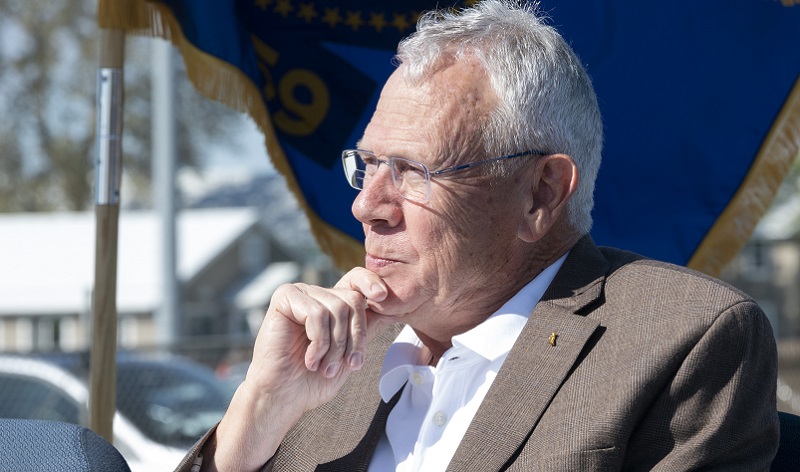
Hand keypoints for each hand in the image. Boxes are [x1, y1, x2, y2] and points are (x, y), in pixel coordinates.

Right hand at [206, 268, 388, 470]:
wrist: (283, 398)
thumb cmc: (313, 380)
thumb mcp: (350, 353)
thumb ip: (367, 329)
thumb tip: (394, 310)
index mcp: (332, 303)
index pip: (357, 279)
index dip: (371, 282)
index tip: (382, 296)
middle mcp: (316, 294)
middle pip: (353, 300)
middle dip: (354, 337)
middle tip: (346, 365)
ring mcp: (300, 293)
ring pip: (337, 308)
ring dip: (335, 346)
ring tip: (325, 367)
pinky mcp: (285, 298)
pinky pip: (317, 313)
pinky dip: (318, 342)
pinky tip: (309, 360)